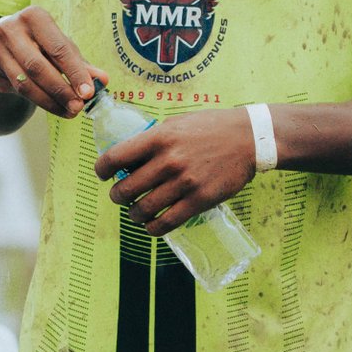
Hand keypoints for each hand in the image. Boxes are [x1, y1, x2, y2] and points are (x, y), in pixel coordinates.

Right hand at [0, 7, 103, 117]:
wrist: (2, 44)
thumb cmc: (39, 43)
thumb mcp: (61, 47)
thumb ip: (80, 63)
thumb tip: (103, 80)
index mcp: (34, 17)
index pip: (58, 47)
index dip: (75, 72)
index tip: (89, 92)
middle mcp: (12, 29)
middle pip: (39, 66)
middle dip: (62, 90)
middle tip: (78, 107)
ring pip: (26, 82)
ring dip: (50, 101)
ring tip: (70, 111)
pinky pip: (17, 89)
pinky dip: (39, 102)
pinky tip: (55, 108)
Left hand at [96, 107, 257, 232]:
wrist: (249, 138)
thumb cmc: (212, 127)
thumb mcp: (177, 122)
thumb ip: (154, 139)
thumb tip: (130, 156)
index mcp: (159, 137)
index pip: (115, 157)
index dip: (102, 170)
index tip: (103, 175)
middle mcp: (168, 161)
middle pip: (125, 189)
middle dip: (117, 196)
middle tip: (120, 196)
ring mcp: (184, 182)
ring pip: (144, 209)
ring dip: (134, 214)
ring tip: (135, 213)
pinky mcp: (200, 200)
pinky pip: (167, 222)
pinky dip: (153, 228)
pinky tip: (152, 225)